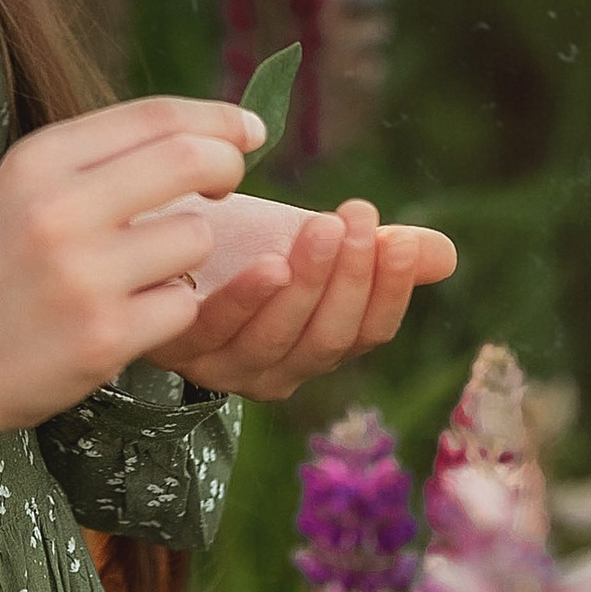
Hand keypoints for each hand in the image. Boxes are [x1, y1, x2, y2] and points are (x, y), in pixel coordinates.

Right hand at [0, 92, 265, 450]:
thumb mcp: (28, 189)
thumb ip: (104, 158)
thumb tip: (211, 134)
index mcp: (40, 160)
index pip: (156, 114)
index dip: (218, 118)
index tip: (249, 131)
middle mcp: (60, 207)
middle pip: (191, 160)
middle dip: (228, 168)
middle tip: (229, 186)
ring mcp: (83, 274)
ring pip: (196, 238)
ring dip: (188, 256)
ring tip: (144, 273)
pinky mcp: (104, 336)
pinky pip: (185, 305)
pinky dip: (171, 310)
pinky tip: (131, 316)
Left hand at [144, 193, 457, 401]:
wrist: (146, 239)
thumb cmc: (235, 244)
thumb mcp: (306, 240)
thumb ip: (371, 250)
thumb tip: (444, 254)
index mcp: (314, 346)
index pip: (367, 332)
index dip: (390, 291)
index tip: (400, 240)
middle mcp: (273, 370)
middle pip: (328, 339)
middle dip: (351, 279)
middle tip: (360, 221)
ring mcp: (223, 365)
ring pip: (279, 339)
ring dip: (308, 283)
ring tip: (323, 228)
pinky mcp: (175, 347)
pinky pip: (217, 331)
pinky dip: (247, 299)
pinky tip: (269, 263)